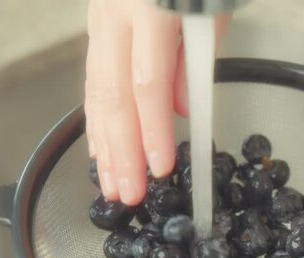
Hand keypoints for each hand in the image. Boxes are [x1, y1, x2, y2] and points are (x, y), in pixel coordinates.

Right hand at [85, 0, 227, 204]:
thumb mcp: (210, 9)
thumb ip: (196, 60)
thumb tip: (180, 109)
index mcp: (149, 10)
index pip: (147, 84)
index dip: (152, 131)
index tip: (161, 167)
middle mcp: (115, 15)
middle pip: (113, 96)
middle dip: (121, 151)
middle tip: (128, 193)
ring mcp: (100, 19)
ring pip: (96, 90)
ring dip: (104, 143)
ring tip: (110, 182)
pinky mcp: (97, 24)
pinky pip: (93, 77)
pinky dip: (97, 116)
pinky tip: (100, 145)